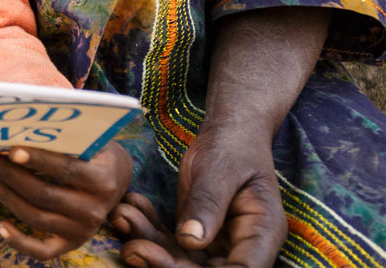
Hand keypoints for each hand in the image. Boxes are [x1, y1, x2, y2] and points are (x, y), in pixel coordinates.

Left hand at [0, 142, 132, 258]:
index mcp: (101, 181)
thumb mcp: (87, 140)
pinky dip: (19, 242)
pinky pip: (43, 250)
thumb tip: (21, 129)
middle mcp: (94, 210)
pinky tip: (0, 226)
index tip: (11, 150)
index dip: (37, 160)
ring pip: (36, 217)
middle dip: (10, 176)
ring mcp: (82, 230)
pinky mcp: (71, 243)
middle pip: (44, 194)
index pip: (66, 169)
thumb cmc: (93, 152)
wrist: (113, 178)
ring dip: (6, 197)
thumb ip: (64, 138)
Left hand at [109, 126, 284, 267]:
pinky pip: (169, 242)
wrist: (229, 132)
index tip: (171, 266)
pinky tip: (129, 208)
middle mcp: (241, 246)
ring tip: (123, 218)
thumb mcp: (221, 169)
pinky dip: (147, 229)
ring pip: (182, 260)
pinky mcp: (194, 233)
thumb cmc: (233, 146)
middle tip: (134, 247)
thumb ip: (209, 203)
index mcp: (262, 233)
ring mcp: (216, 243)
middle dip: (168, 265)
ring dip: (150, 246)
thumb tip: (190, 241)